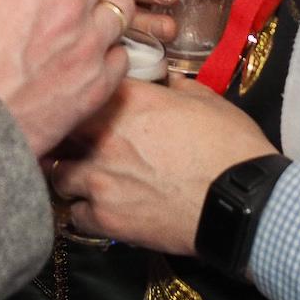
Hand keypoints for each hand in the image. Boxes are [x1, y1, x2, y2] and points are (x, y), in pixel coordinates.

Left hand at [50, 74, 276, 253]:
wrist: (243, 202)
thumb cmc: (231, 148)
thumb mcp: (208, 100)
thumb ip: (177, 87)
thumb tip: (167, 82)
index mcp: (129, 101)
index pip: (84, 86)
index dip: (86, 94)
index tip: (91, 102)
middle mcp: (105, 135)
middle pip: (59, 128)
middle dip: (65, 132)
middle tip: (75, 139)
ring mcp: (100, 178)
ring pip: (57, 173)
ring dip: (69, 173)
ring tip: (85, 177)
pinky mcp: (105, 217)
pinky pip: (74, 215)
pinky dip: (84, 212)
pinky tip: (100, 209)